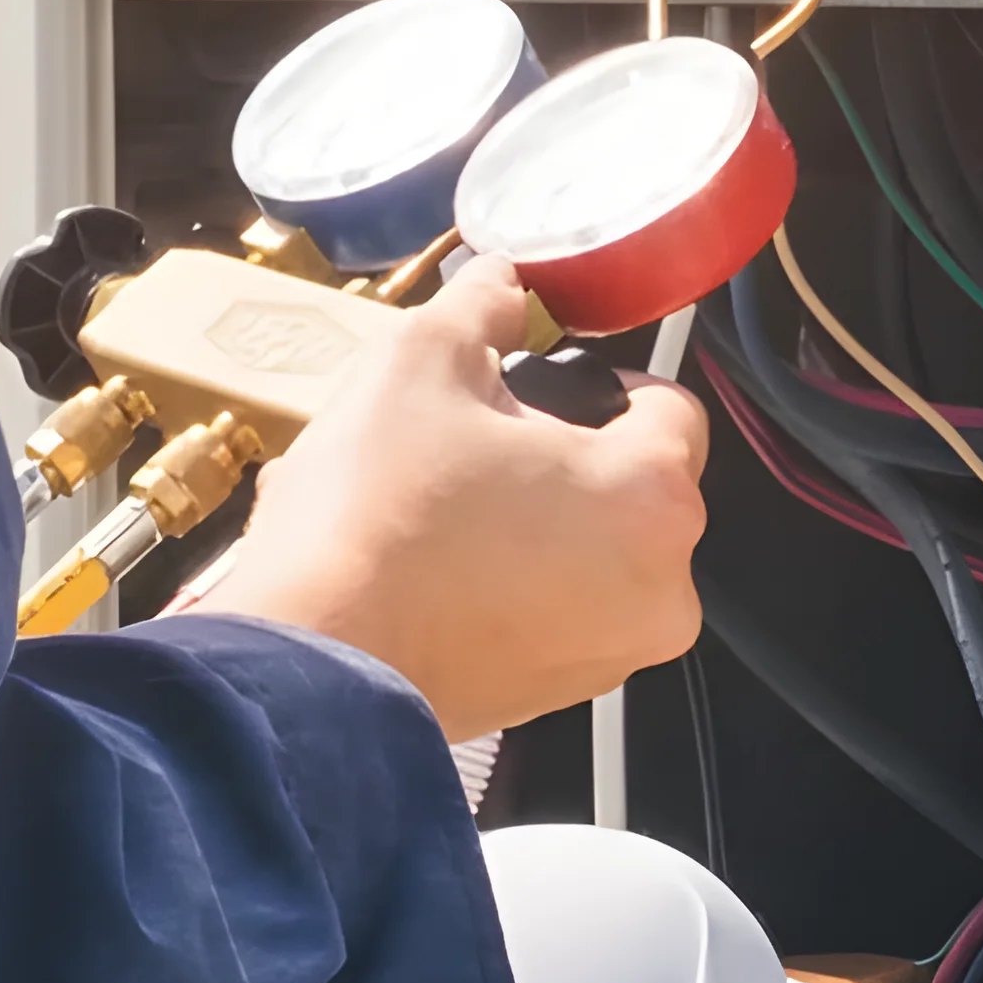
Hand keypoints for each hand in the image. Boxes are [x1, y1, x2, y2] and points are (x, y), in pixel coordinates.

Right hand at [167, 256, 708, 739]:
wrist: (310, 661)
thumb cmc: (372, 523)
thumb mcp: (419, 363)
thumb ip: (481, 306)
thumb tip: (501, 286)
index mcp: (651, 496)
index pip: (671, 407)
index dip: (602, 380)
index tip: (544, 384)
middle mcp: (660, 589)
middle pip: (635, 486)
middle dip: (565, 455)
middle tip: (479, 444)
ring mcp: (612, 654)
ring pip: (596, 553)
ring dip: (540, 522)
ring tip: (449, 509)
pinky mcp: (558, 696)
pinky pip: (559, 614)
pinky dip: (516, 585)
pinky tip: (440, 567)